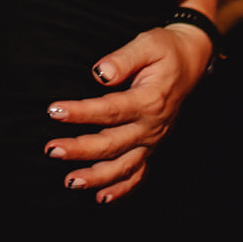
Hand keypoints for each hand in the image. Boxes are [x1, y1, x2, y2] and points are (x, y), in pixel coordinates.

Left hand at [43, 23, 212, 202]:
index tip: (54, 111)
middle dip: (80, 150)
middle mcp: (152, 126)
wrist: (191, 61)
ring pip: (124, 166)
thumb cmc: (165, 50)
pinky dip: (121, 188)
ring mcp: (153, 140)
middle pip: (112, 144)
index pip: (110, 110)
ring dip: (97, 177)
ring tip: (70, 182)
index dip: (81, 112)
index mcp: (149, 101)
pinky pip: (139, 174)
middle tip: (51, 150)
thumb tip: (100, 74)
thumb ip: (123, 58)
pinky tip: (101, 197)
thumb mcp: (148, 44)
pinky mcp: (152, 146)